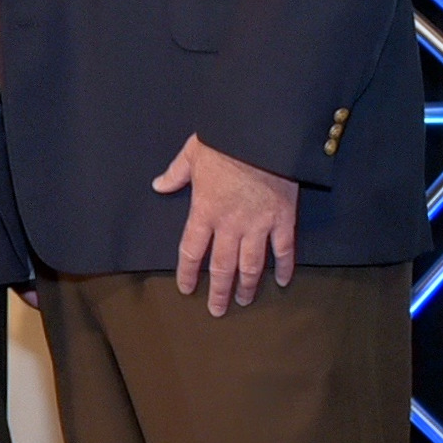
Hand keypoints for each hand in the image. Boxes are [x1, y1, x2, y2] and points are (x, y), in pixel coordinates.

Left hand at [159, 134, 299, 314]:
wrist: (263, 132)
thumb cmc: (226, 139)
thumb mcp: (193, 152)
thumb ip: (176, 173)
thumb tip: (158, 185)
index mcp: (205, 210)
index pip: (192, 250)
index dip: (188, 272)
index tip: (187, 289)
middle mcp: (230, 224)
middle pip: (222, 266)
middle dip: (219, 291)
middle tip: (217, 310)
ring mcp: (259, 224)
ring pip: (252, 265)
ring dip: (248, 286)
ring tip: (245, 301)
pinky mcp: (284, 219)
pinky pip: (284, 249)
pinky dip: (284, 267)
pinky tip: (283, 281)